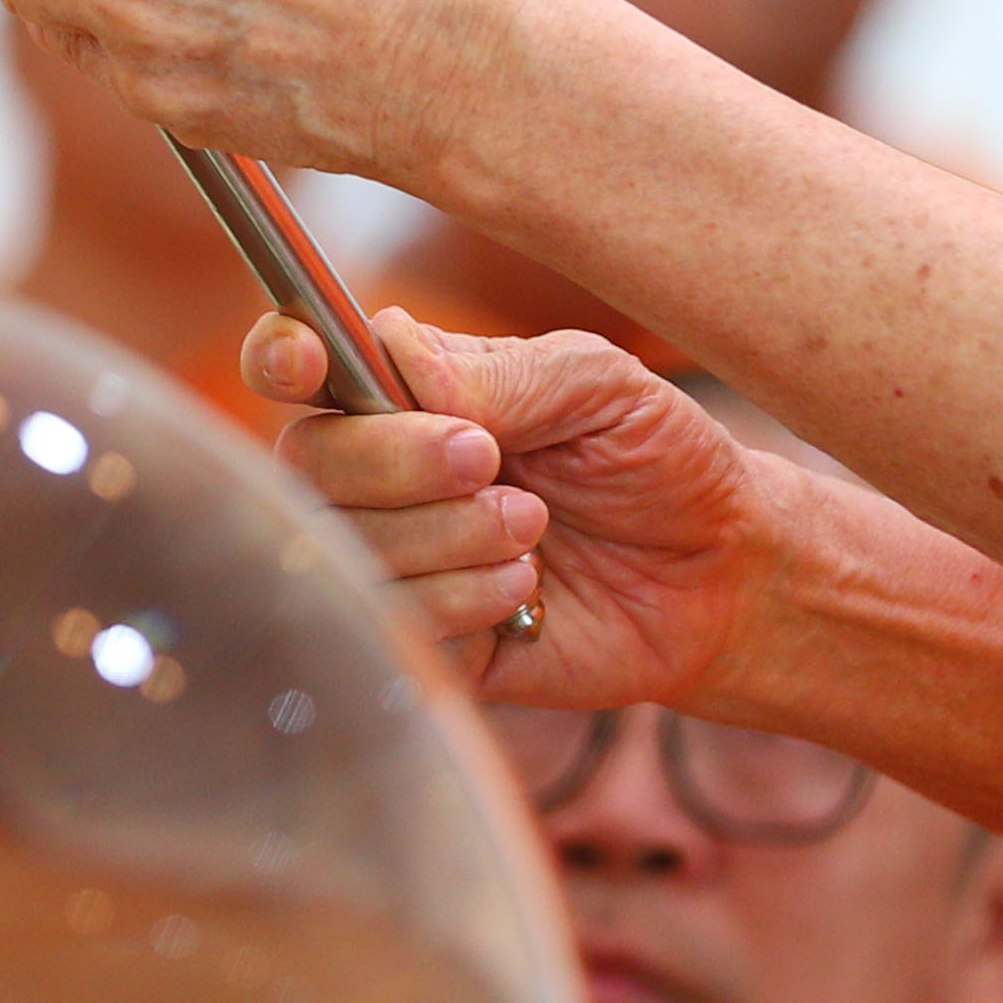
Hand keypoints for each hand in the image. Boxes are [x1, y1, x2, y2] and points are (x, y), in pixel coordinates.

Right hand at [246, 305, 765, 706]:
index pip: (298, 363)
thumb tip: (396, 365)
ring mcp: (398, 560)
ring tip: (533, 529)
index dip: (282, 358)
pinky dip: (462, 600)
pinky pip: (398, 625)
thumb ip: (499, 374)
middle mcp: (382, 473)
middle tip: (490, 461)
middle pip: (309, 462)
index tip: (310, 365)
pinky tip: (527, 592)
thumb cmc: (655, 459)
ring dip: (445, 536)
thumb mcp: (599, 385)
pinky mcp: (428, 644)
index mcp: (407, 390)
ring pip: (350, 548)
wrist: (720, 573)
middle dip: (395, 463)